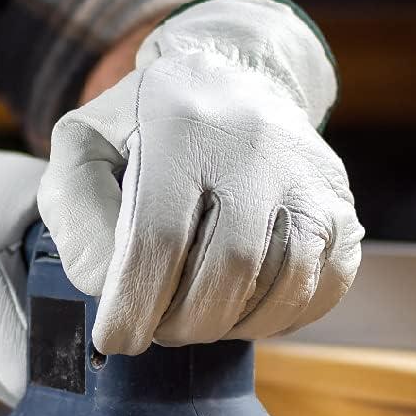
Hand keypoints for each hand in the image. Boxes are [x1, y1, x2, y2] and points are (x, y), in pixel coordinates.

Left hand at [38, 0, 363, 354]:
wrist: (237, 77)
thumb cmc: (148, 126)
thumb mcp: (85, 145)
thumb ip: (74, 210)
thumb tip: (104, 285)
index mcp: (182, 124)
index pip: (160, 237)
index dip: (134, 305)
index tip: (115, 338)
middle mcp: (256, 145)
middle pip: (228, 268)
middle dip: (182, 321)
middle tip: (156, 326)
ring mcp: (309, 176)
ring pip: (284, 283)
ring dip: (231, 324)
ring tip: (195, 317)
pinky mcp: (341, 205)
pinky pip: (323, 286)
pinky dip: (279, 316)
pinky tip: (242, 307)